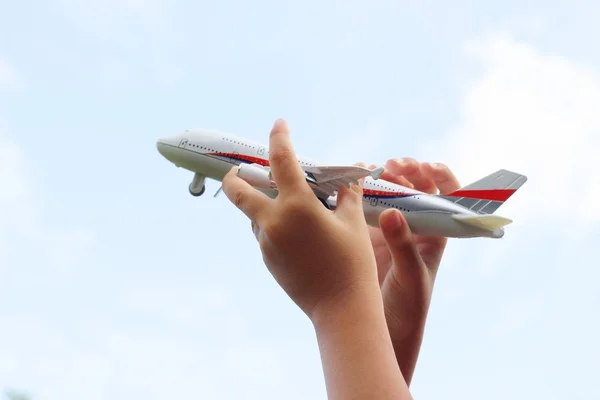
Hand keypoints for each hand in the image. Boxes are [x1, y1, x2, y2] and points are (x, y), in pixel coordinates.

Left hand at [222, 118, 379, 319]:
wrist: (341, 309)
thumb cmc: (353, 264)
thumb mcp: (353, 223)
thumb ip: (347, 195)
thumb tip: (353, 174)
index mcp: (296, 207)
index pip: (281, 160)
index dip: (279, 137)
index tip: (279, 124)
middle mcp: (273, 223)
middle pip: (238, 191)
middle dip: (234, 176)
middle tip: (242, 169)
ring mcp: (266, 244)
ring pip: (253, 215)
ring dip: (262, 204)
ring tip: (287, 205)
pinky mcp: (267, 261)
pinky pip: (264, 235)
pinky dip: (273, 225)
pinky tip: (296, 232)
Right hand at [365, 158, 460, 383]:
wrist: (383, 326)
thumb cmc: (409, 305)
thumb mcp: (411, 276)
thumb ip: (402, 245)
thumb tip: (392, 212)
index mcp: (435, 231)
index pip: (446, 195)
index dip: (440, 176)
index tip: (427, 167)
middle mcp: (414, 224)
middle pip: (415, 185)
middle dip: (407, 170)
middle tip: (392, 166)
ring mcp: (389, 225)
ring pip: (389, 189)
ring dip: (382, 175)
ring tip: (370, 169)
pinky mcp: (366, 230)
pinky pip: (366, 201)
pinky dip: (361, 189)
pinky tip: (352, 182)